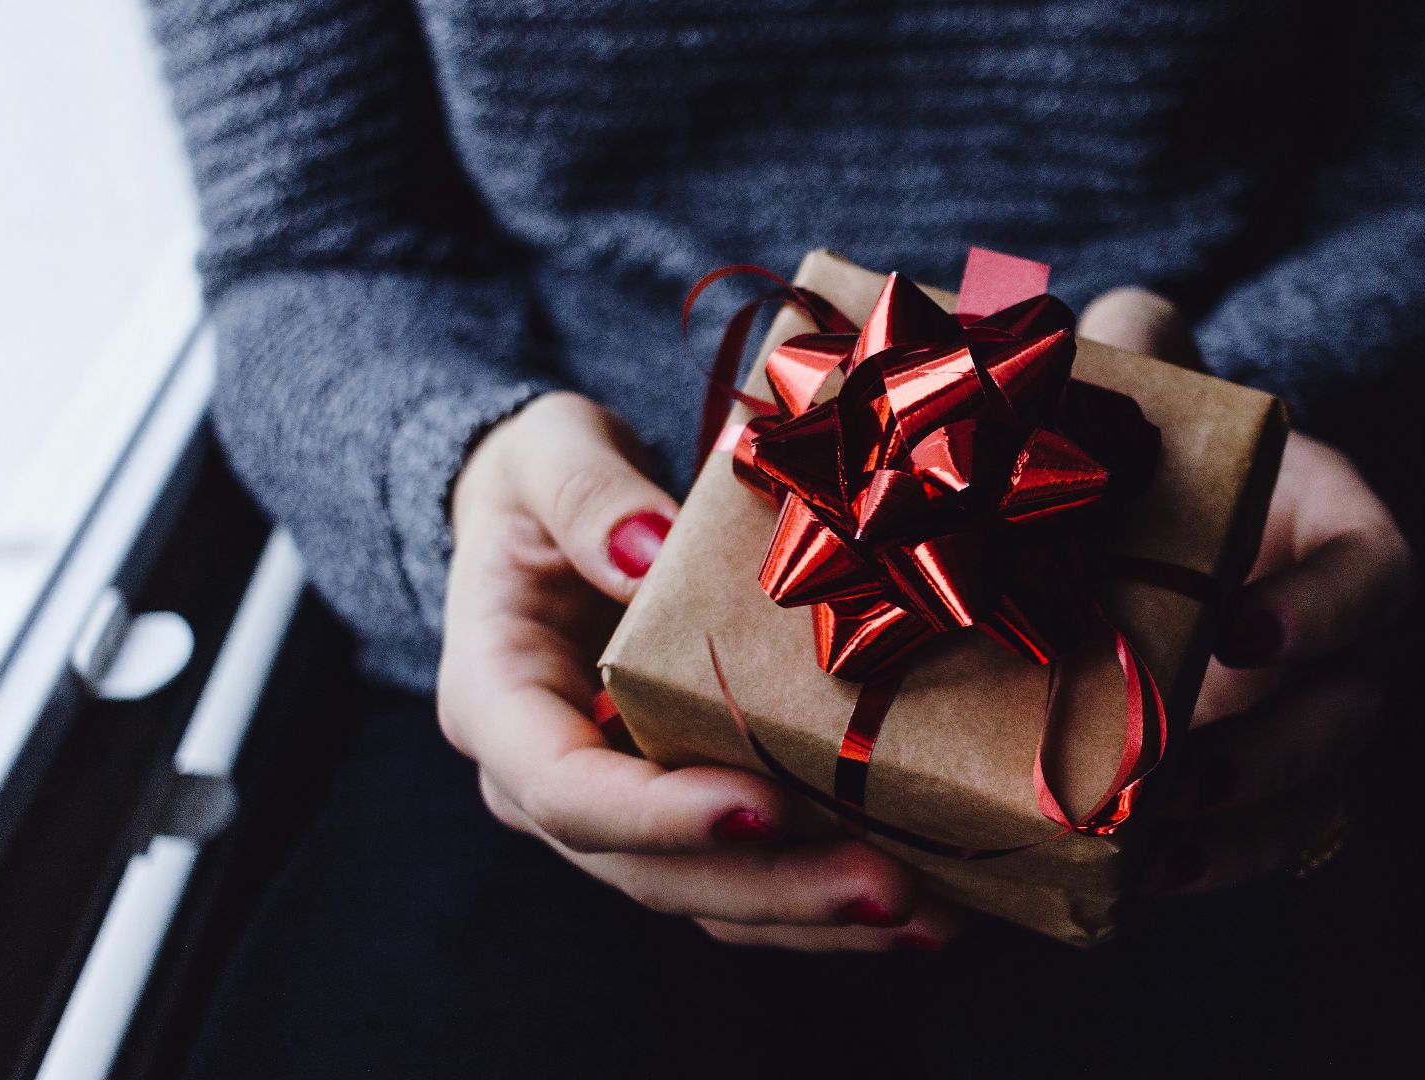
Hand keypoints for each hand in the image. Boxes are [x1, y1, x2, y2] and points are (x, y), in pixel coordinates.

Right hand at [439, 391, 961, 949]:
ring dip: (815, 915)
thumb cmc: (544, 481)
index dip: (659, 815)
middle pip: (649, 871)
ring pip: (706, 896)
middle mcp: (544, 782)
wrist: (549, 519)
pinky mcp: (679, 814)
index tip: (765, 808)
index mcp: (496, 700)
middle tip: (886, 888)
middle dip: (773, 887)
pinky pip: (746, 878)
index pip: (563, 787)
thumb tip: (646, 549)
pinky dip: (824, 900)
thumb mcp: (547, 453)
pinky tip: (921, 903)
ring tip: (928, 915)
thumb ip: (586, 495)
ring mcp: (615, 810)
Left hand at [1076, 290, 1411, 892]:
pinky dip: (1209, 866)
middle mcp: (1353, 645)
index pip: (1376, 577)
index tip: (1241, 631)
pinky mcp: (1269, 788)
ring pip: (1314, 795)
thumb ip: (1150, 358)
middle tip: (1181, 767)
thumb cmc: (1183, 472)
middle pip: (1349, 710)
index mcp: (1346, 539)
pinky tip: (1137, 881)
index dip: (1322, 610)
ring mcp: (1317, 725)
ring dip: (1240, 829)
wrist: (1174, 548)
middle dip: (1273, 748)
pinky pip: (1263, 843)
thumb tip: (1108, 320)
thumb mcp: (1174, 411)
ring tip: (1154, 843)